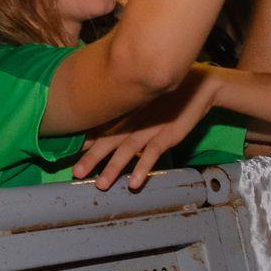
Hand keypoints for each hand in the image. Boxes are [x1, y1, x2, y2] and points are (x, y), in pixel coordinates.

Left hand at [72, 69, 220, 191]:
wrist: (200, 86)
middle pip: (108, 141)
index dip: (87, 140)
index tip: (70, 151)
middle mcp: (134, 120)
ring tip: (101, 184)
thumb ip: (130, 109)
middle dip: (92, 158)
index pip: (103, 127)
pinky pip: (153, 154)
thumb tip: (111, 119)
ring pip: (127, 151)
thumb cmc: (171, 93)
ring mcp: (150, 129)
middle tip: (76, 173)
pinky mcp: (167, 135)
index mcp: (128, 111)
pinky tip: (135, 183)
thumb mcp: (147, 99)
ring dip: (113, 168)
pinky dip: (143, 168)